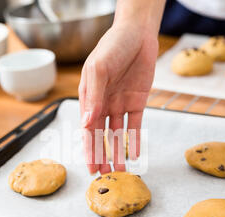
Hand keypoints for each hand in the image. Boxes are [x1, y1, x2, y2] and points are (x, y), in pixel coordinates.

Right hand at [78, 24, 158, 173]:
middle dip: (102, 156)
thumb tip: (86, 123)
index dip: (89, 150)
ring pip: (118, 134)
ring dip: (118, 152)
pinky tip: (135, 154)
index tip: (91, 168)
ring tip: (121, 171)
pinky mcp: (137, 102)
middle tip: (105, 177)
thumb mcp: (99, 69)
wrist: (138, 33)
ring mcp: (120, 104)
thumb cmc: (112, 46)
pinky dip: (135, 139)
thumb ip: (94, 96)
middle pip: (102, 136)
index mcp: (89, 98)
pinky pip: (135, 125)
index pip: (88, 130)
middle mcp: (103, 104)